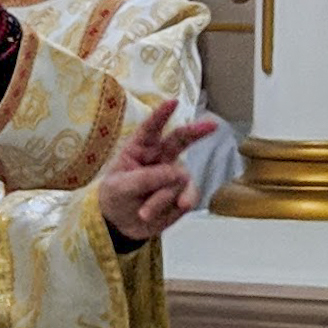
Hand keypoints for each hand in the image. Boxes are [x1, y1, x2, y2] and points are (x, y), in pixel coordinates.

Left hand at [97, 100, 216, 240]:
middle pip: (180, 140)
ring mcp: (173, 175)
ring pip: (179, 179)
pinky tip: (179, 207)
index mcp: (139, 148)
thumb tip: (175, 174)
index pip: (151, 128)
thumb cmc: (115, 197)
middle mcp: (160, 157)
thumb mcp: (120, 187)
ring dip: (163, 197)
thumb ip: (145, 178)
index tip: (173, 102)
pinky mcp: (182, 193)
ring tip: (144, 213)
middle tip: (212, 126)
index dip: (161, 115)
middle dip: (196, 132)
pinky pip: (189, 194)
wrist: (121, 225)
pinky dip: (182, 202)